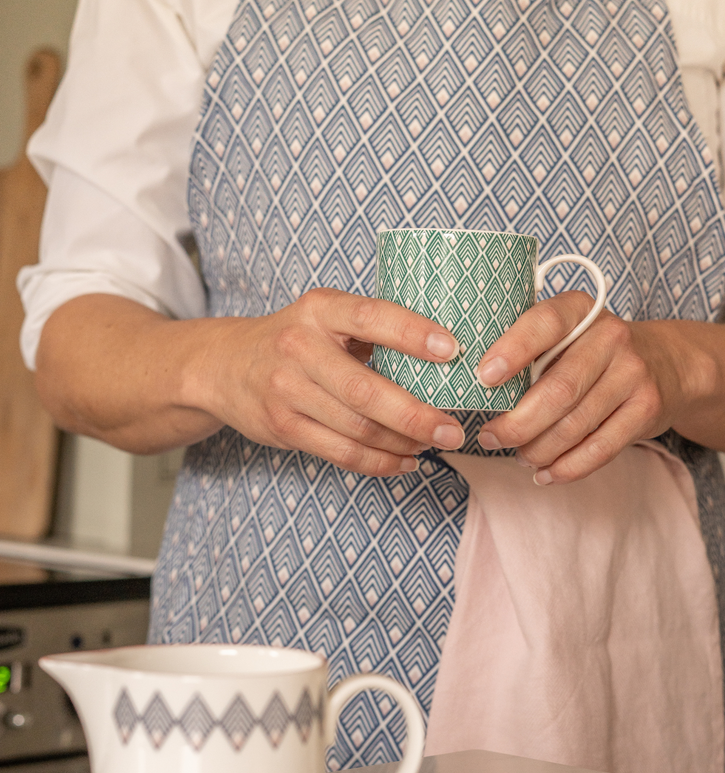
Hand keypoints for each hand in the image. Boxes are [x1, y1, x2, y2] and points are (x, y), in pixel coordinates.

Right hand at [195, 288, 465, 475]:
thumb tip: (445, 356)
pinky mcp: (283, 427)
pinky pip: (340, 452)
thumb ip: (370, 329)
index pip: (370, 317)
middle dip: (416, 415)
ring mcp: (287, 391)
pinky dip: (379, 462)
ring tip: (435, 444)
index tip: (453, 350)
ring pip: (356, 428)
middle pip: (365, 390)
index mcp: (320, 309)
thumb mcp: (326, 315)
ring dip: (402, 443)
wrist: (223, 365)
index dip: (412, 333)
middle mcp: (299, 347)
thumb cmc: (296, 337)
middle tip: (453, 429)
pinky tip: (405, 461)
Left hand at [474, 292, 694, 484]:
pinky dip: (568, 467)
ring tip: (518, 456)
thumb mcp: (566, 332)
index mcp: (579, 309)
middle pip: (558, 389)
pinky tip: (546, 473)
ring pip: (575, 424)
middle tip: (490, 437)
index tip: (483, 377)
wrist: (668, 361)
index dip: (512, 350)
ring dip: (539, 449)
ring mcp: (633, 373)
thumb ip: (530, 348)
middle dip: (517, 422)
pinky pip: (601, 448)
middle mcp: (610, 336)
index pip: (543, 323)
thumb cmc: (592, 349)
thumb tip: (474, 387)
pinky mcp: (646, 409)